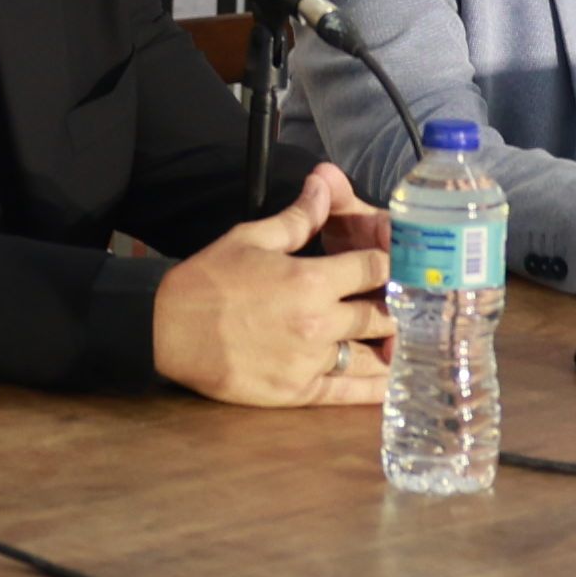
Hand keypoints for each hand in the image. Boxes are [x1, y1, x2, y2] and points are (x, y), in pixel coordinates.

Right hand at [151, 169, 394, 406]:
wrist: (166, 331)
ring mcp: (309, 362)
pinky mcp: (297, 392)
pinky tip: (392, 381)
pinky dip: (374, 388)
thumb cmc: (208, 280)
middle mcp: (318, 323)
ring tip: (406, 339)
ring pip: (370, 354)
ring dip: (390, 346)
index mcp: (311, 280)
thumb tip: (323, 183)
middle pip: (380, 313)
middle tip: (409, 302)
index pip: (374, 268)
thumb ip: (298, 217)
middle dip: (395, 305)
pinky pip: (348, 393)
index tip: (401, 263)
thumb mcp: (251, 238)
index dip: (392, 262)